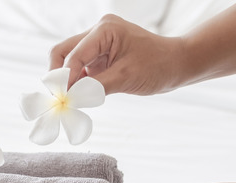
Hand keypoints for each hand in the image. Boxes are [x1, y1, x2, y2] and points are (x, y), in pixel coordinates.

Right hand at [49, 14, 186, 94]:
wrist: (177, 64)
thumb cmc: (158, 66)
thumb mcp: (125, 78)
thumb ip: (95, 86)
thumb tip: (71, 97)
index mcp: (104, 30)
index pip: (73, 55)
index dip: (64, 79)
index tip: (61, 100)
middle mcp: (98, 31)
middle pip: (63, 52)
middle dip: (59, 76)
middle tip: (59, 99)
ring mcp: (98, 42)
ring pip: (69, 59)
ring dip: (67, 80)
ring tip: (69, 100)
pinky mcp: (101, 54)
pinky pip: (81, 67)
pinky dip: (77, 81)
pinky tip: (80, 96)